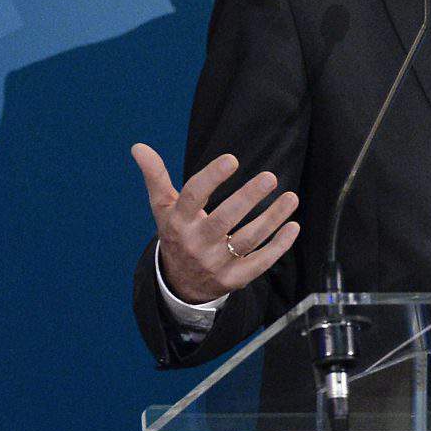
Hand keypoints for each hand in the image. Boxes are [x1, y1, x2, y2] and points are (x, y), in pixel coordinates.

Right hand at [132, 143, 300, 303]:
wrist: (180, 283)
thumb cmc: (177, 234)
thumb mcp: (163, 208)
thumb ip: (155, 176)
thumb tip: (138, 147)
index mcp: (179, 222)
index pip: (193, 197)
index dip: (211, 178)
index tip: (232, 159)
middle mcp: (196, 244)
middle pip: (223, 220)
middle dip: (247, 198)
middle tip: (269, 177)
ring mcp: (216, 263)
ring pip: (247, 240)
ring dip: (272, 219)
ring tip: (291, 197)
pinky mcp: (234, 278)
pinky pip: (260, 263)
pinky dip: (278, 246)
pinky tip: (292, 227)